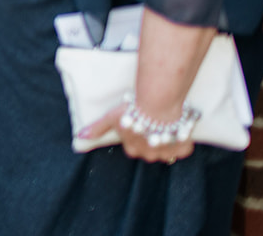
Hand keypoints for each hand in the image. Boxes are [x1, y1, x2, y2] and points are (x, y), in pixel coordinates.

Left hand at [78, 100, 196, 163]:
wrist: (157, 105)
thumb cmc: (132, 110)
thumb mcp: (110, 118)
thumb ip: (97, 129)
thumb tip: (79, 137)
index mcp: (132, 150)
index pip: (133, 146)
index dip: (135, 134)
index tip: (138, 124)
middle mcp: (149, 156)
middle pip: (150, 150)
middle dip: (150, 139)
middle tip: (152, 123)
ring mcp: (167, 154)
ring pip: (166, 150)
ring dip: (166, 140)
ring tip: (164, 124)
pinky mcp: (183, 149)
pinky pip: (183, 148)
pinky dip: (182, 140)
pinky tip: (177, 128)